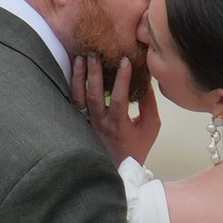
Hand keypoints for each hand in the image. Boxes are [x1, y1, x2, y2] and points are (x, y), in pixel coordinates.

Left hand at [72, 48, 159, 168]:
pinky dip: (72, 86)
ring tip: (80, 57)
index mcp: (118, 125)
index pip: (118, 99)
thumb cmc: (136, 147)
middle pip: (93, 96)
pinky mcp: (80, 122)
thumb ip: (149, 104)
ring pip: (79, 98)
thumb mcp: (151, 127)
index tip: (125, 60)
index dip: (122, 79)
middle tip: (94, 54)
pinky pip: (73, 102)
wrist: (119, 168)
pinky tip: (74, 70)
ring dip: (78, 77)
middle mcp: (99, 123)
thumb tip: (146, 81)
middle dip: (93, 73)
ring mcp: (87, 123)